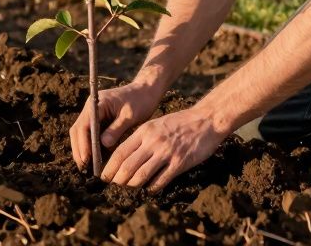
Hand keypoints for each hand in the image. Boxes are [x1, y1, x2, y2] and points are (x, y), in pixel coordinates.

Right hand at [70, 81, 162, 169]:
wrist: (146, 90)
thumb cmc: (140, 100)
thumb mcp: (130, 115)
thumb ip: (117, 129)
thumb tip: (103, 144)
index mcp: (98, 102)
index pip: (84, 125)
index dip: (83, 143)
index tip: (86, 159)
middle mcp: (92, 107)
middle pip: (78, 130)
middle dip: (79, 149)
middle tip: (84, 167)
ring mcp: (93, 113)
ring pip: (81, 133)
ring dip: (82, 149)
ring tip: (86, 167)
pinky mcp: (99, 119)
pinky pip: (90, 134)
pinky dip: (90, 146)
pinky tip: (94, 159)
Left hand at [100, 107, 228, 190]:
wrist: (207, 119)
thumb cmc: (180, 122)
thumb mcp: (156, 124)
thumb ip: (142, 138)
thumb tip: (125, 156)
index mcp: (145, 131)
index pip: (120, 152)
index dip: (109, 167)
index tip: (103, 177)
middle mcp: (153, 142)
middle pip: (127, 166)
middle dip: (116, 180)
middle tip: (112, 189)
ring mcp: (166, 152)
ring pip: (140, 175)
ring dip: (131, 186)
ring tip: (128, 192)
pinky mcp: (179, 162)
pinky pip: (160, 180)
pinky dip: (151, 188)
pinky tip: (148, 191)